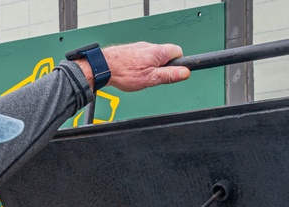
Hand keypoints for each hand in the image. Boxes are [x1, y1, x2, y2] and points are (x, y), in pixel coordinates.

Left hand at [74, 42, 189, 92]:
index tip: (173, 73)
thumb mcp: (151, 78)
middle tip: (154, 78)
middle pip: (165, 56)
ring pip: (153, 58)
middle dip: (163, 68)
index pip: (178, 52)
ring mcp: (140, 48)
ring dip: (151, 68)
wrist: (104, 67)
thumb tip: (185, 72)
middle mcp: (150, 46)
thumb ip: (169, 75)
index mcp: (158, 52)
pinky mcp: (132, 51)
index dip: (178, 64)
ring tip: (141, 77)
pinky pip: (142, 58)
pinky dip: (141, 66)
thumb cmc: (125, 72)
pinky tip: (133, 73)